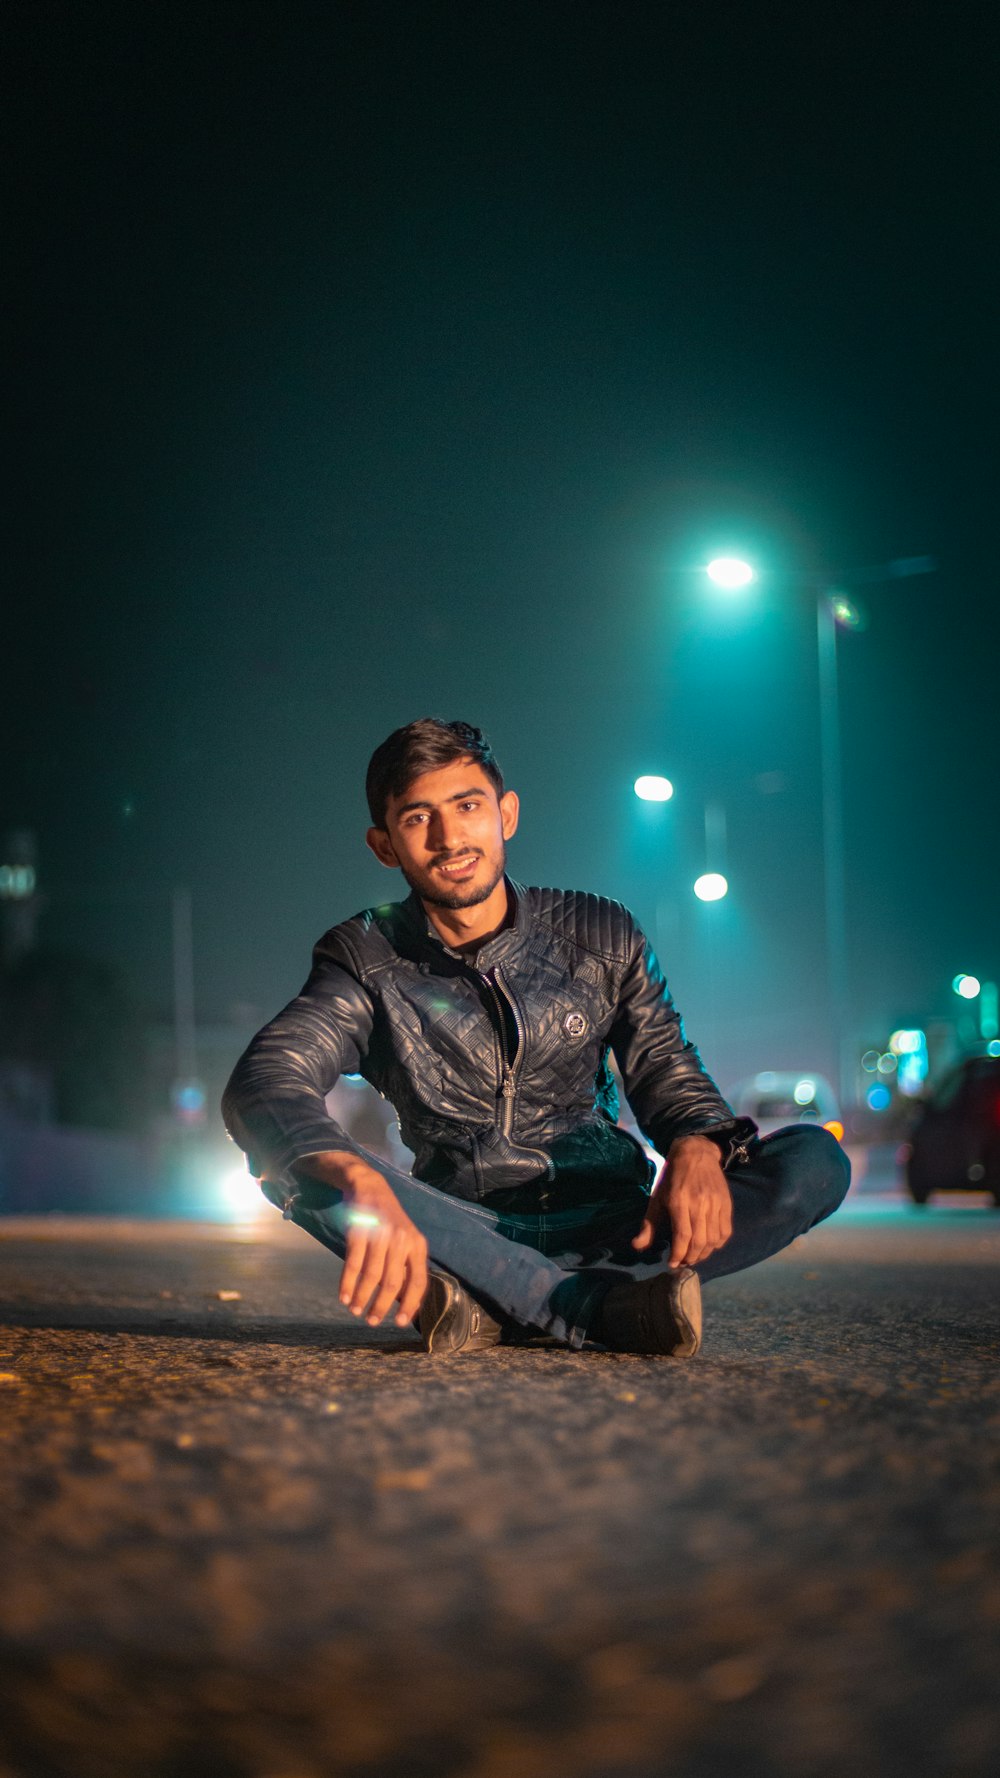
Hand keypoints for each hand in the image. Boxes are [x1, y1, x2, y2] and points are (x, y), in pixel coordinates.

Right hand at [297, 1153, 428, 1327]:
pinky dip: (347, 1283)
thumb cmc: (388, 1220)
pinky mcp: (360, 1230)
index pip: (418, 1281)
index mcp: (417, 1245)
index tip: (398, 1322)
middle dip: (381, 1306)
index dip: (410, 1305)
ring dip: (362, 1297)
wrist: (369, 1186)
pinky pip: (353, 1263)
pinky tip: (344, 1296)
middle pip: (392, 1282)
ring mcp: (381, 1234)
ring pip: (371, 1276)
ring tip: (355, 1310)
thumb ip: (406, 1265)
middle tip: (371, 1321)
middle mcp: (402, 1240)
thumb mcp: (405, 1239)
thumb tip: (405, 1302)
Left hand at [632, 1134, 732, 1268]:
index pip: (682, 1236)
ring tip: (694, 1256)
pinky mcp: (726, 1204)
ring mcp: (715, 1204)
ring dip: (704, 1254)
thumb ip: (649, 1225)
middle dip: (690, 1258)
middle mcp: (699, 1204)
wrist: (696, 1153)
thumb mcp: (657, 1198)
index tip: (672, 1264)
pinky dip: (718, 1244)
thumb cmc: (673, 1177)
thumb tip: (637, 1246)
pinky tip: (708, 1246)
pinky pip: (725, 1231)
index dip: (678, 1254)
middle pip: (699, 1241)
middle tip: (683, 1262)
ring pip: (713, 1239)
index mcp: (679, 1202)